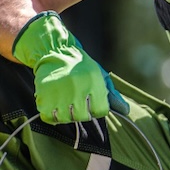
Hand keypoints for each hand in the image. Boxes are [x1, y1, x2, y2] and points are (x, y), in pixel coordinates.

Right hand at [13, 11, 129, 123]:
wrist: (54, 51)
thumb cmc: (81, 67)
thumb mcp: (100, 76)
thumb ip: (112, 95)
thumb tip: (126, 111)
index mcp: (93, 82)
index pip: (100, 111)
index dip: (97, 110)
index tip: (92, 103)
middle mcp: (77, 87)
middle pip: (83, 117)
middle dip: (82, 113)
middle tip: (77, 103)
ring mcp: (59, 91)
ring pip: (66, 118)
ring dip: (66, 115)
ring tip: (65, 103)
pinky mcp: (43, 94)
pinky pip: (49, 117)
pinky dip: (51, 115)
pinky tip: (54, 106)